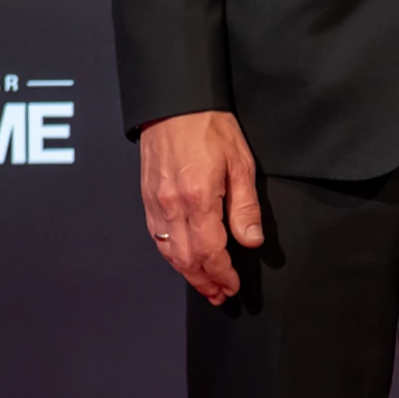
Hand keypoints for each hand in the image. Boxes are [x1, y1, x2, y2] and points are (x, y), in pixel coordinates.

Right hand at [138, 110, 263, 303]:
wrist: (174, 102)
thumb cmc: (208, 125)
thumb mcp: (240, 161)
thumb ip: (245, 205)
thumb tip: (251, 240)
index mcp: (199, 199)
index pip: (211, 252)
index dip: (222, 274)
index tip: (232, 285)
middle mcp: (172, 206)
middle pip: (187, 259)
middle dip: (204, 281)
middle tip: (219, 295)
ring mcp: (156, 203)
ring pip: (168, 252)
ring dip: (186, 274)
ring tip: (203, 285)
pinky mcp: (147, 197)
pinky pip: (156, 236)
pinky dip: (170, 255)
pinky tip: (181, 259)